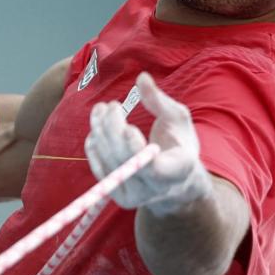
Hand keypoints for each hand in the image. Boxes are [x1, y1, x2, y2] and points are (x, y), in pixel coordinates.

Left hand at [84, 72, 212, 214]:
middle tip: (110, 105)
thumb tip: (141, 77)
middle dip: (112, 129)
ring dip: (99, 132)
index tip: (127, 126)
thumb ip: (159, 101)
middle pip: (124, 160)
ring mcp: (135, 196)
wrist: (177, 180)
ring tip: (100, 110)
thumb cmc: (179, 143)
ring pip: (109, 163)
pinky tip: (96, 129)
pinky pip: (100, 170)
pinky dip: (94, 147)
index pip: (151, 166)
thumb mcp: (178, 119)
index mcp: (176, 171)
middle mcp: (154, 189)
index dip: (134, 148)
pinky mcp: (119, 197)